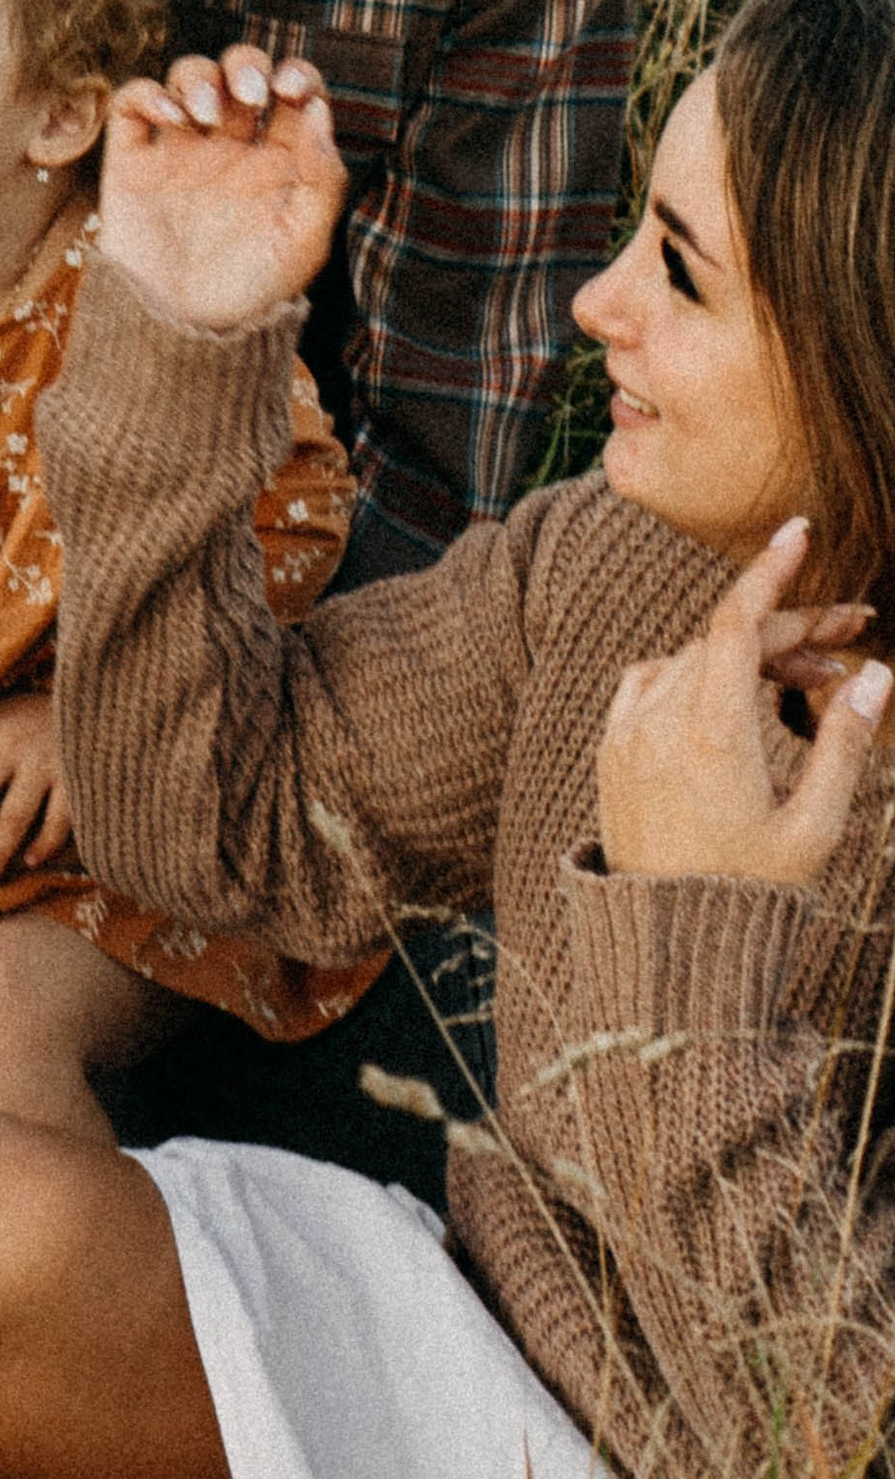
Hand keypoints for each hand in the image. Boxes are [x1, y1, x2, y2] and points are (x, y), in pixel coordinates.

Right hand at [98, 46, 344, 332]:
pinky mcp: (134, 160)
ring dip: (199, 77)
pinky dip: (149, 92)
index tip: (292, 89)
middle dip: (246, 66)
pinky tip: (172, 118)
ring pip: (188, 75)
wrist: (181, 330)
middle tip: (250, 96)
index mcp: (278, 159)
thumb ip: (323, 178)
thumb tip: (317, 110)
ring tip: (206, 117)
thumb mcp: (304, 242)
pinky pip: (133, 103)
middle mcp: (230, 146)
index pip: (293, 93)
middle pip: (240, 70)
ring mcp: (180, 149)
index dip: (296, 74)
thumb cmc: (250, 293)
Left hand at [597, 518, 891, 885]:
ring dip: (748, 653)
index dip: (771, 571)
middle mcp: (659, 720)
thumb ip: (845, 742)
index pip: (737, 622)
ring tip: (809, 678)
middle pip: (724, 638)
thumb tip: (873, 670)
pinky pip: (651, 681)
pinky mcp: (610, 748)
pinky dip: (697, 671)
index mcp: (712, 734)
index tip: (798, 531)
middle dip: (788, 627)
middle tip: (850, 636)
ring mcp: (627, 731)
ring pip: (691, 657)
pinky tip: (738, 696)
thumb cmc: (753, 893)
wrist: (670, 947)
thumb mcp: (816, 825)